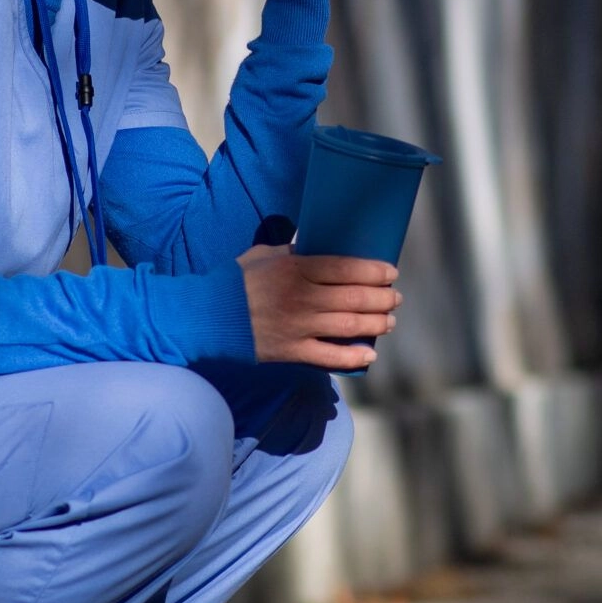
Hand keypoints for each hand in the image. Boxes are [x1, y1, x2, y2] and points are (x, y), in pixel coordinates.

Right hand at [237, 243, 398, 367]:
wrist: (206, 317)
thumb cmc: (236, 281)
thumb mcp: (264, 255)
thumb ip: (293, 252)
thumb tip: (318, 245)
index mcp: (296, 269)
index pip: (346, 268)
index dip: (374, 271)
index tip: (390, 273)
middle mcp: (302, 298)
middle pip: (355, 298)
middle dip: (382, 298)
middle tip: (395, 298)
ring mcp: (299, 327)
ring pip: (349, 326)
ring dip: (376, 324)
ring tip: (389, 321)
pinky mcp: (292, 352)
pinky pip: (330, 357)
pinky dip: (353, 357)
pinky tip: (370, 354)